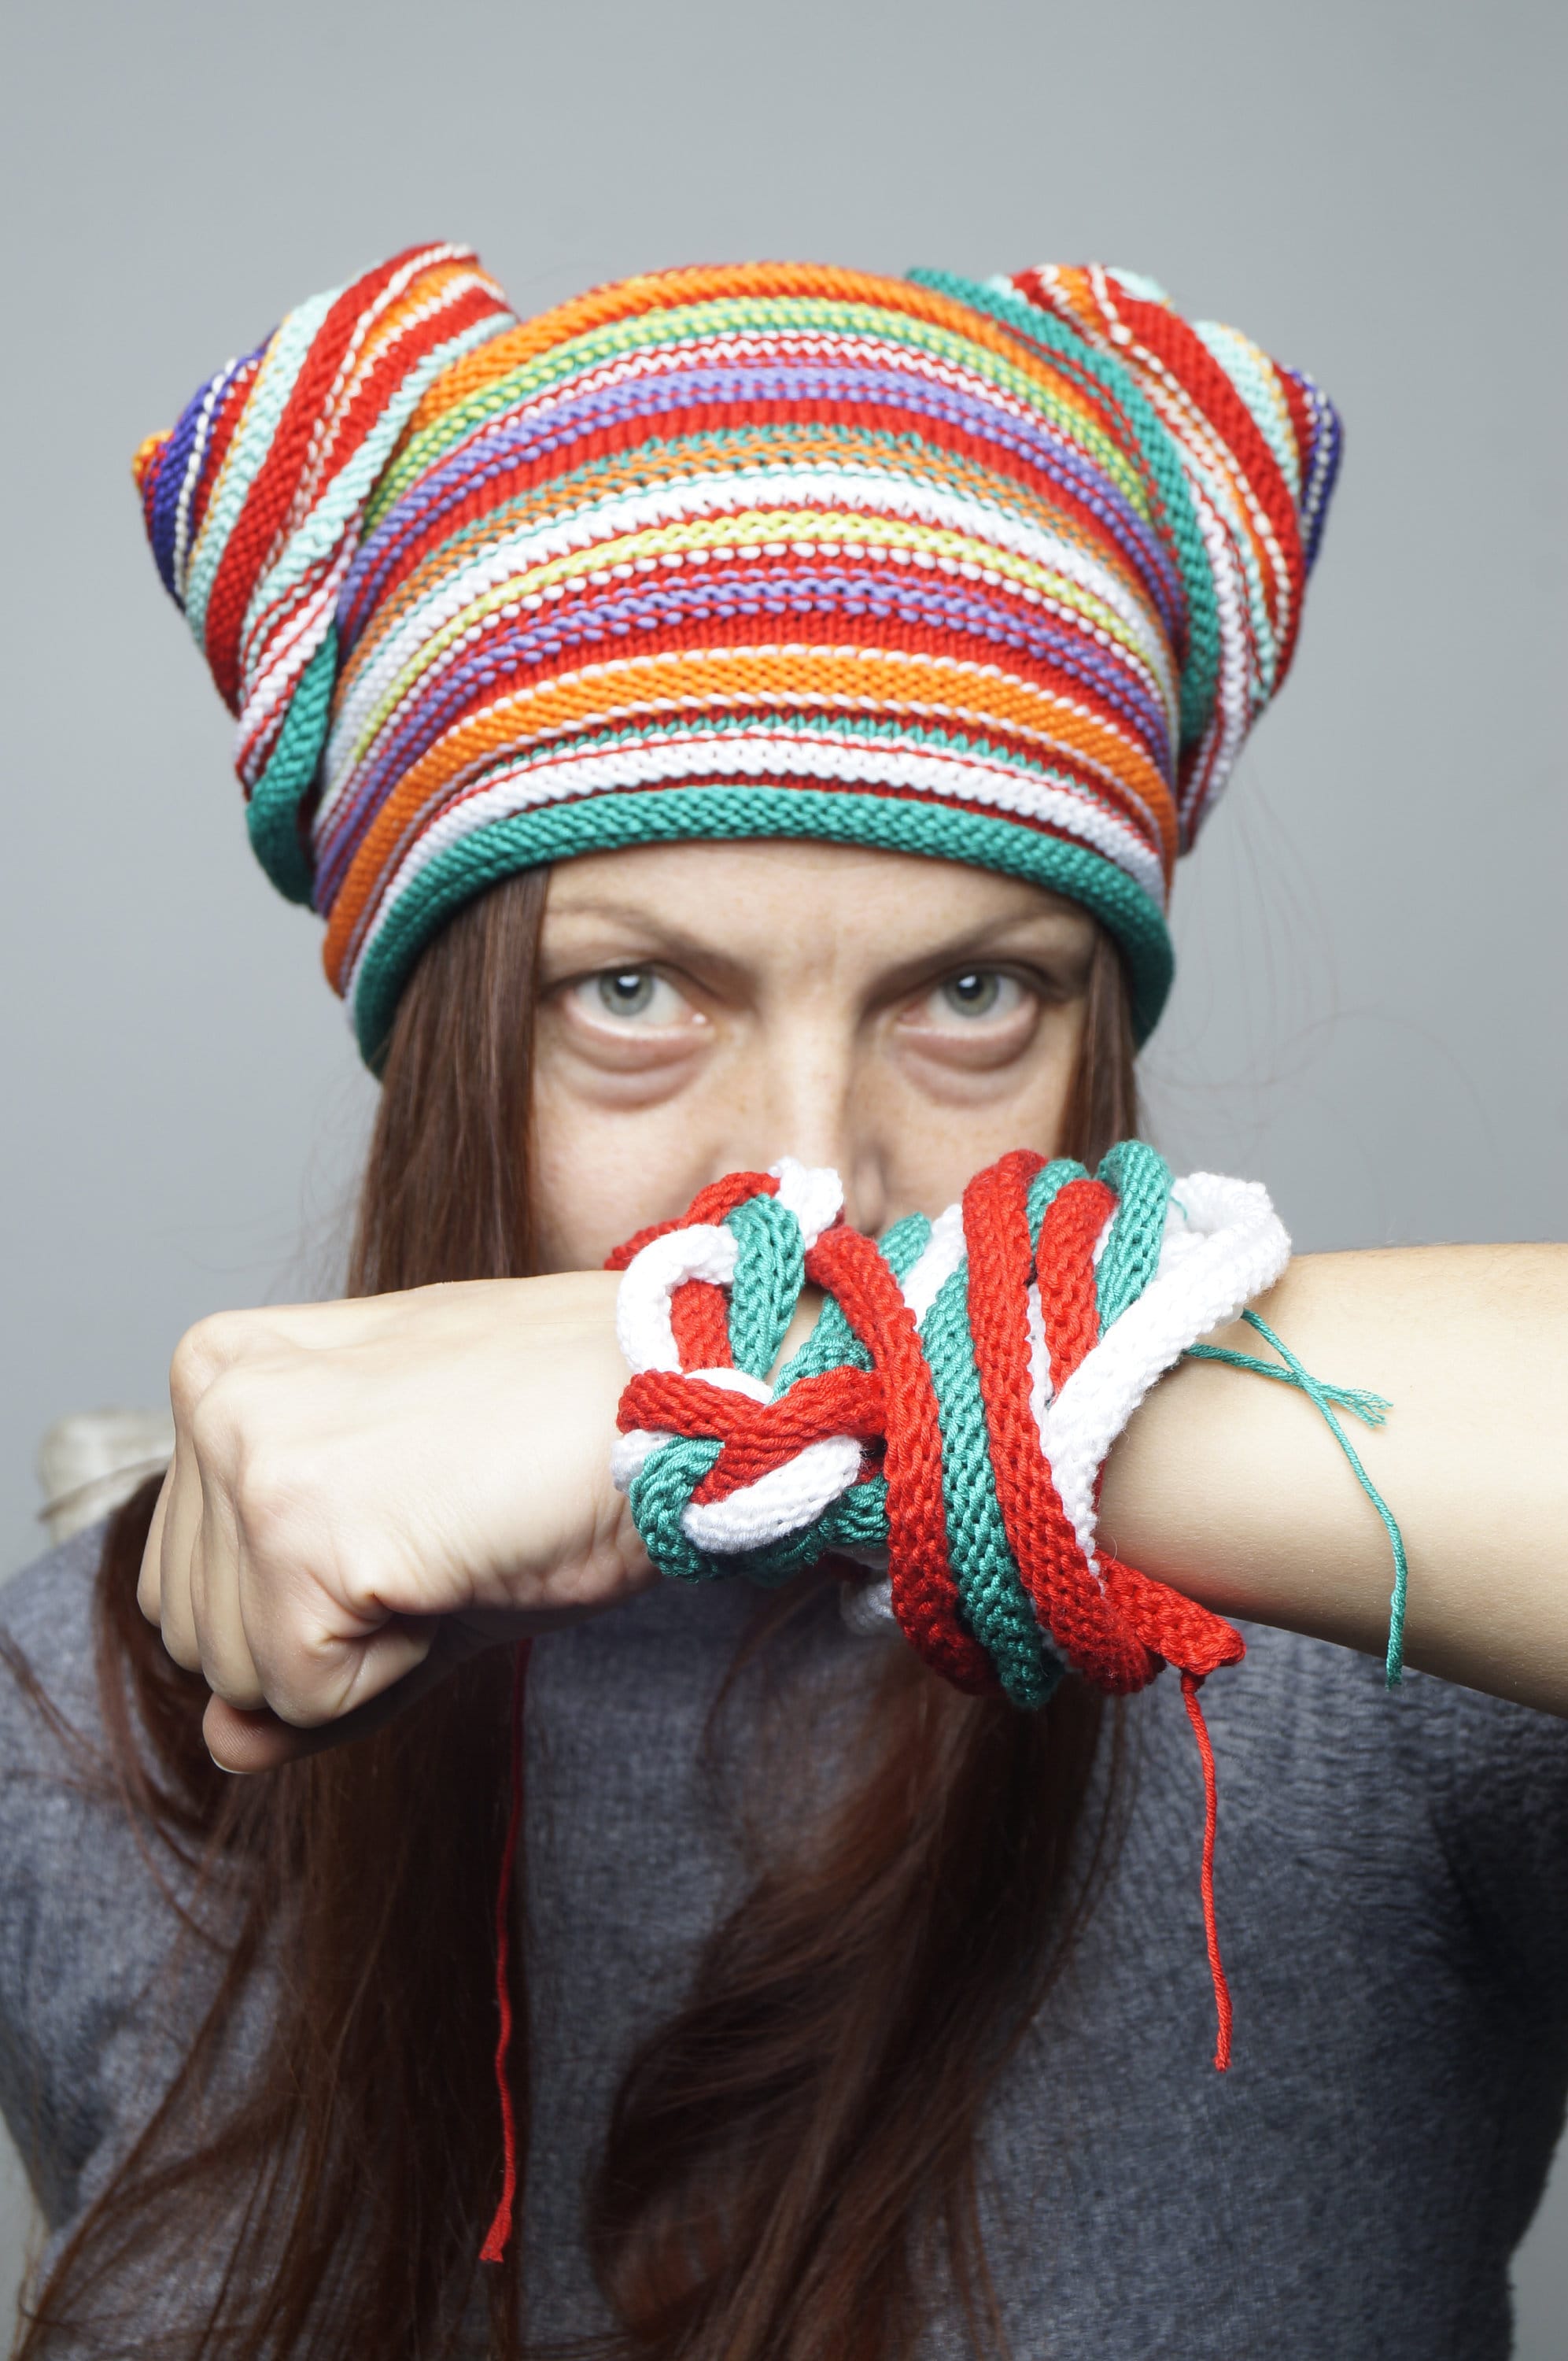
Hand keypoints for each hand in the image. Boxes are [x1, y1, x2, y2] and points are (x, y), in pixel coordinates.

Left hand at [139, 1273, 652, 1770]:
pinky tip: (457, 1563)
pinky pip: (303, 1697)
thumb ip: (293, 1642)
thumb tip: (219, 1746)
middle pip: (197, 1638)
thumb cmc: (562, 1450)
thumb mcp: (401, 1541)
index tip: (423, 1510)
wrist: (681, 1401)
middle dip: (326, 1633)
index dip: (320, 1596)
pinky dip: (395, 1671)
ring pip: (238, 1679)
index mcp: (224, 1368)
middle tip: (443, 1530)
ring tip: (451, 1537)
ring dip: (363, 1652)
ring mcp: (248, 1454)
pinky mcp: (296, 1526)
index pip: (191, 1584)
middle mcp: (213, 1395)